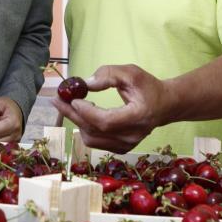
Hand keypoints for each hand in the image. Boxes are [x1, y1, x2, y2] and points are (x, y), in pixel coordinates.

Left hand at [51, 64, 169, 153]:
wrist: (164, 105)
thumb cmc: (148, 87)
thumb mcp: (131, 73)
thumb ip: (109, 75)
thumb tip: (86, 83)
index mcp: (138, 117)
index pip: (106, 121)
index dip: (86, 112)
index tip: (73, 99)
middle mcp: (132, 135)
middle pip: (95, 130)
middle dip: (72, 114)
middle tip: (57, 100)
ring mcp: (127, 145)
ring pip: (92, 139)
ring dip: (77, 121)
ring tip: (70, 104)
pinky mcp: (121, 148)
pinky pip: (96, 142)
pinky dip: (85, 128)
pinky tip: (82, 114)